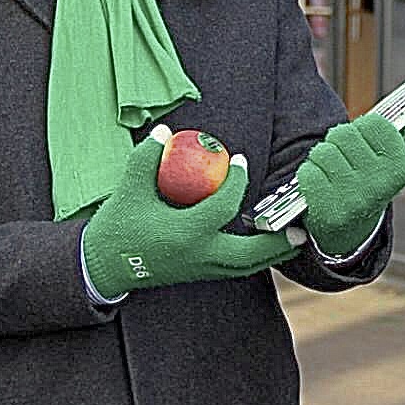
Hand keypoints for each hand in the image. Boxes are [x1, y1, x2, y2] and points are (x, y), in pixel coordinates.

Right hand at [82, 127, 301, 298]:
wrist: (103, 265)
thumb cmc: (118, 227)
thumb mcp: (128, 189)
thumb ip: (146, 158)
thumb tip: (165, 131)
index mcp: (184, 235)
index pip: (223, 207)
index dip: (236, 182)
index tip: (239, 161)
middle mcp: (198, 257)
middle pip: (250, 255)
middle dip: (276, 242)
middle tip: (301, 228)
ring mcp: (200, 269)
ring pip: (246, 267)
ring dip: (271, 254)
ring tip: (295, 240)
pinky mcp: (199, 273)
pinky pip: (235, 268)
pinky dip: (255, 258)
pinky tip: (267, 245)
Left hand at [295, 114, 404, 255]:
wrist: (350, 229)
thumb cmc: (372, 183)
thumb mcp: (396, 162)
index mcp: (401, 169)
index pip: (373, 123)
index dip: (363, 128)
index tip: (365, 142)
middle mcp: (381, 185)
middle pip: (344, 133)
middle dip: (339, 140)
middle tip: (345, 157)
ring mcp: (354, 199)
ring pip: (323, 151)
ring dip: (322, 156)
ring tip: (332, 170)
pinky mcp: (328, 210)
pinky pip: (308, 172)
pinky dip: (309, 173)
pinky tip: (321, 183)